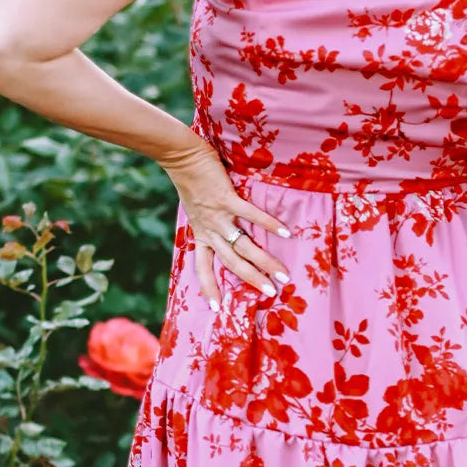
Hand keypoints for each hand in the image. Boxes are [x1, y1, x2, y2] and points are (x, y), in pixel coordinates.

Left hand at [160, 135, 293, 307]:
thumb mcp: (195, 210)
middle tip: (271, 293)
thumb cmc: (190, 181)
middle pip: (232, 263)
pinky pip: (250, 215)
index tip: (216, 309)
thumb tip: (226, 230)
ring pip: (243, 246)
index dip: (209, 288)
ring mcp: (219, 216)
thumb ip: (208, 222)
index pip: (202, 268)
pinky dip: (269, 224)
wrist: (181, 158)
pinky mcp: (227, 199)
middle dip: (252, 280)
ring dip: (264, 262)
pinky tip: (286, 232)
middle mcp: (210, 230)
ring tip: (282, 275)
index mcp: (201, 235)